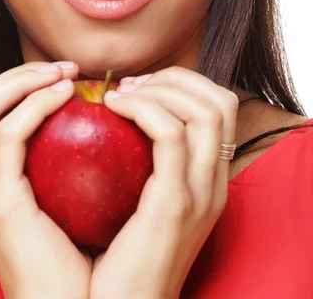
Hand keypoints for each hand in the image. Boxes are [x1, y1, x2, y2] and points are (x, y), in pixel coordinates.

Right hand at [0, 61, 91, 298]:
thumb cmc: (68, 256)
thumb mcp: (55, 199)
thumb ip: (55, 163)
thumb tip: (89, 121)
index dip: (18, 83)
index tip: (62, 76)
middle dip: (19, 74)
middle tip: (65, 68)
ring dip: (25, 79)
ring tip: (66, 74)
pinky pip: (11, 133)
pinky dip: (36, 104)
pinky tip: (66, 95)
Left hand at [89, 65, 238, 298]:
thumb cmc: (118, 254)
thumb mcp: (143, 203)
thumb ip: (145, 164)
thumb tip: (116, 116)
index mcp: (210, 181)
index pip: (220, 107)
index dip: (182, 84)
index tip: (138, 88)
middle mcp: (215, 184)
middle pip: (219, 101)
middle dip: (174, 78)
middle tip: (129, 86)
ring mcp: (200, 195)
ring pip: (204, 111)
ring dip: (159, 89)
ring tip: (119, 96)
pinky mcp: (175, 205)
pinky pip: (170, 135)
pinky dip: (143, 108)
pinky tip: (111, 108)